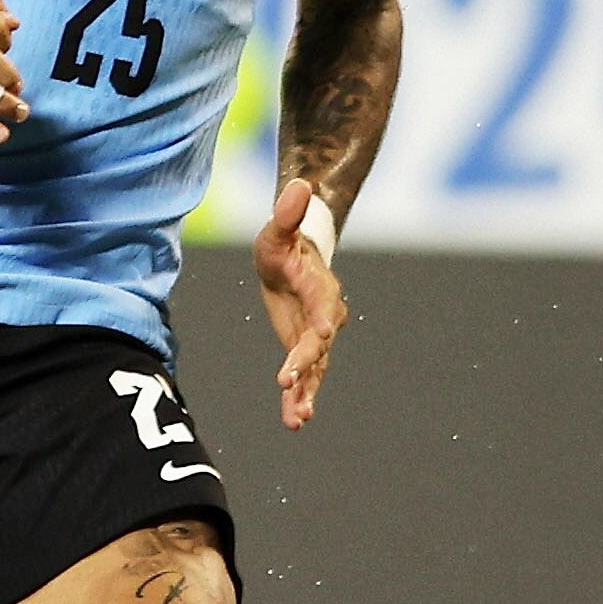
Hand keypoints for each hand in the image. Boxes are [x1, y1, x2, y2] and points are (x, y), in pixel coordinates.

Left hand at [254, 176, 348, 430]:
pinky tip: (294, 420)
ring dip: (306, 392)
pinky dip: (300, 395)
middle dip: (306, 367)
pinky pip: (305, 374)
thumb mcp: (278, 228)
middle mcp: (325, 315)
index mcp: (320, 287)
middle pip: (318, 345)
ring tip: (298, 419)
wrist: (294, 259)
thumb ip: (288, 213)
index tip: (320, 338)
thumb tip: (301, 183)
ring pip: (315, 367)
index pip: (322, 308)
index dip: (319, 325)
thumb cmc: (284, 241)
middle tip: (293, 387)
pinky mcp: (305, 347)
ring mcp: (316, 334)